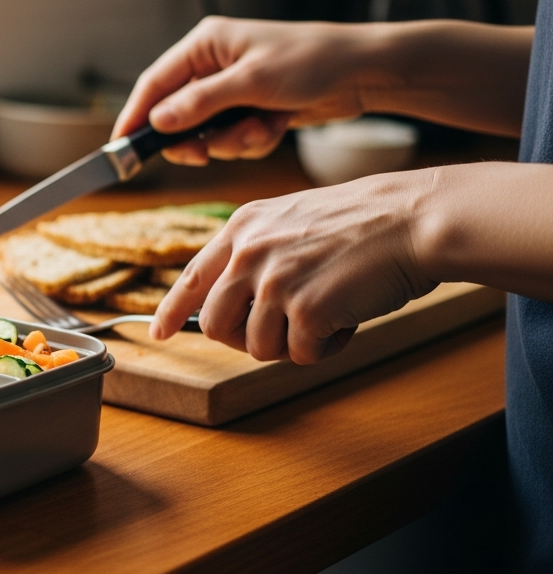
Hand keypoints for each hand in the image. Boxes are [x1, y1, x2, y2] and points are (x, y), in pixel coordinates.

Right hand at [113, 17, 378, 165]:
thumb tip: (157, 122)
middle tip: (202, 155)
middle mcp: (213, 64)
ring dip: (232, 140)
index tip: (121, 148)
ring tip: (261, 130)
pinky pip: (233, 137)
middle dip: (194, 137)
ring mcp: (232, 88)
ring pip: (207, 132)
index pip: (155, 83)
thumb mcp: (251, 83)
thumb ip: (200, 103)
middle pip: (177, 114)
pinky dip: (252, 139)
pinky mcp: (251, 107)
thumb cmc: (311, 61)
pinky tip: (276, 127)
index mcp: (205, 44)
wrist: (363, 72)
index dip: (136, 116)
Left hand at [150, 170, 438, 364]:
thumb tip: (233, 300)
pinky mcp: (305, 310)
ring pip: (256, 347)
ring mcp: (274, 281)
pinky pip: (300, 355)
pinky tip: (346, 319)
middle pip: (217, 325)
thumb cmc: (364, 223)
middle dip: (246, 338)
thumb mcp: (292, 219)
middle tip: (284, 330)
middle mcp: (248, 252)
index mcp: (242, 228)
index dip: (172, 311)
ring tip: (327, 313)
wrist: (414, 219)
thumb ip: (256, 252)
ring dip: (292, 343)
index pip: (191, 278)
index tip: (159, 333)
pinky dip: (325, 347)